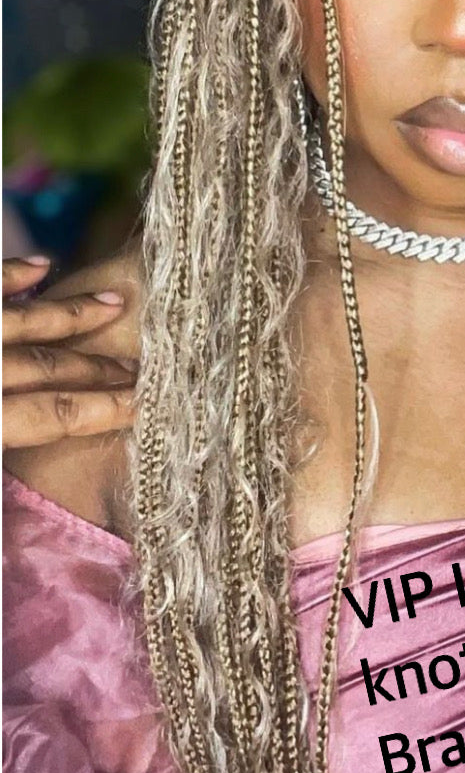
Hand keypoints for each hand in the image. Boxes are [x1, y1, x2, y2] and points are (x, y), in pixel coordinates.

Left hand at [3, 258, 137, 447]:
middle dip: (97, 367)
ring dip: (72, 312)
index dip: (102, 410)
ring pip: (19, 319)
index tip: (142, 405)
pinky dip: (11, 275)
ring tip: (115, 303)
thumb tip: (38, 506)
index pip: (53, 414)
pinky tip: (42, 266)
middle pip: (47, 365)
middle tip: (138, 369)